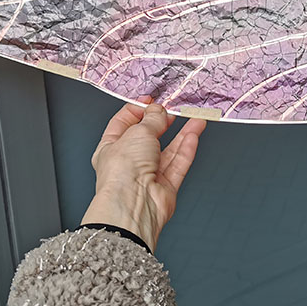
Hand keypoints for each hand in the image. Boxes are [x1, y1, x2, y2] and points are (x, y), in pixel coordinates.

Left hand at [80, 96, 206, 250]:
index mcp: (110, 148)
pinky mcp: (165, 186)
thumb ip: (152, 119)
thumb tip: (159, 111)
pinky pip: (178, 163)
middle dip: (163, 121)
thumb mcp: (138, 132)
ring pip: (168, 150)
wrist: (134, 205)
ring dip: (183, 134)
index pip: (124, 123)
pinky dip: (187, 149)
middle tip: (175, 109)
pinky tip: (194, 135)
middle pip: (149, 136)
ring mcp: (147, 175)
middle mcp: (128, 162)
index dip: (138, 109)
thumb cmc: (122, 172)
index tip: (152, 100)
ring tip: (196, 119)